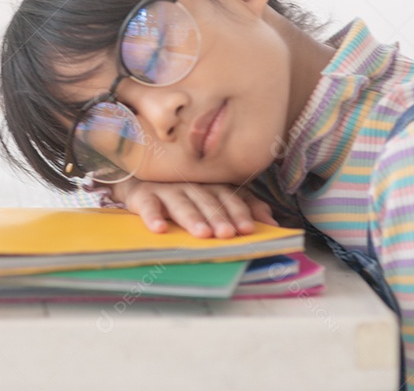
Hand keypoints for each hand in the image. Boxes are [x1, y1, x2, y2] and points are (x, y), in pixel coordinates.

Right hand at [109, 179, 278, 238]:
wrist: (140, 179)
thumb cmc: (184, 192)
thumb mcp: (214, 197)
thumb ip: (243, 207)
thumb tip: (273, 223)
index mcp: (211, 185)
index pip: (228, 198)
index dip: (238, 212)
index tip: (247, 229)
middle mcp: (192, 184)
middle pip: (207, 202)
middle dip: (218, 218)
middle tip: (226, 234)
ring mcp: (167, 189)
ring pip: (182, 203)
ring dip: (192, 218)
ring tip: (202, 233)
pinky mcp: (144, 194)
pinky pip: (149, 206)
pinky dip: (153, 216)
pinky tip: (159, 228)